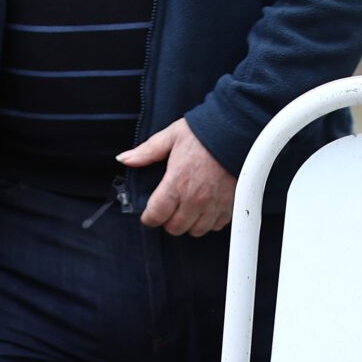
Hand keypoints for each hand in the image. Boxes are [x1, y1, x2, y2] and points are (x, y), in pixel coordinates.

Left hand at [117, 119, 234, 236]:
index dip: (149, 218)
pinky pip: (217, 226)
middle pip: (175, 228)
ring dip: (189, 223)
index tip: (149, 214)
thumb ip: (146, 152)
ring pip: (196, 231)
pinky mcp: (230, 206)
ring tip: (188, 209)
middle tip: (170, 209)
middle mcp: (194, 199)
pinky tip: (207, 208)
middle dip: (168, 221)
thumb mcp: (171, 136)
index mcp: (176, 182)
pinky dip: (210, 221)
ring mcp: (214, 204)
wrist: (236, 130)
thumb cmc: (204, 132)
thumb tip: (125, 159)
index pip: (156, 215)